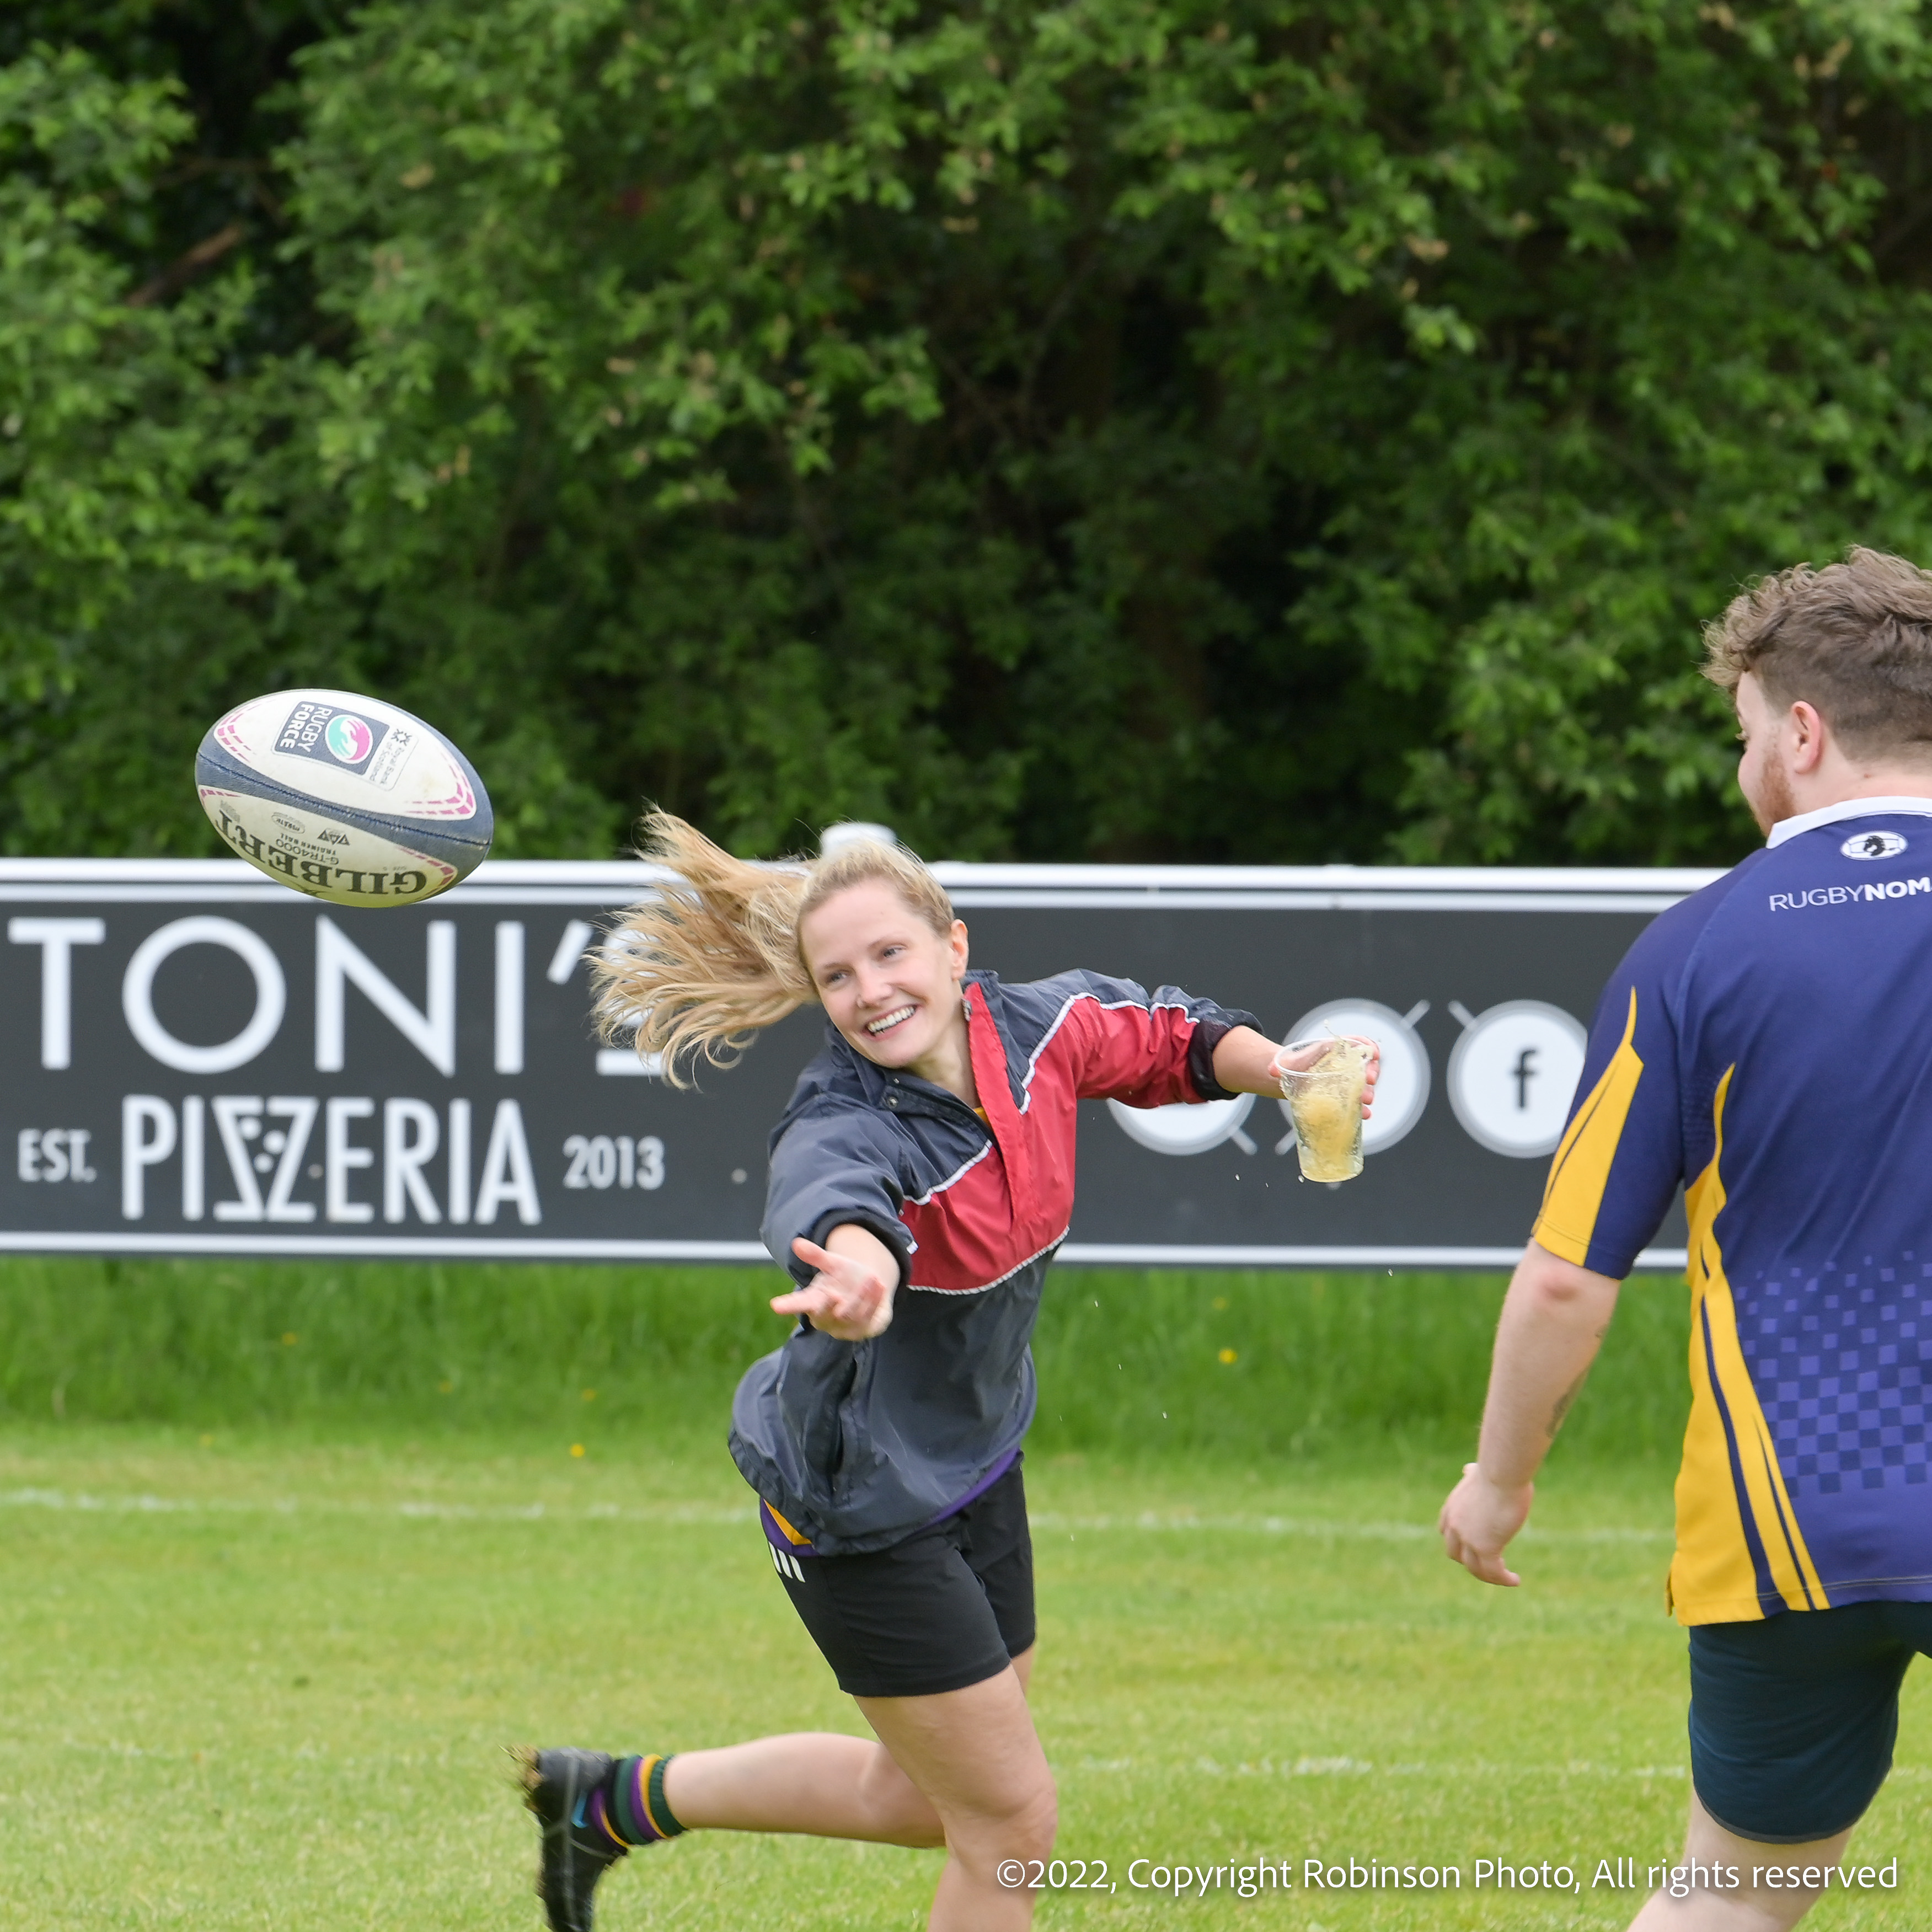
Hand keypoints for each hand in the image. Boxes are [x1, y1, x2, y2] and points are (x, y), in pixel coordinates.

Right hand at [772, 1237, 895, 1339]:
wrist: (870, 1290)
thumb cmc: (844, 1278)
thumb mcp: (831, 1264)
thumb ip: (816, 1256)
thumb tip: (796, 1243)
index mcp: (813, 1302)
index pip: (798, 1305)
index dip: (787, 1305)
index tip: (775, 1305)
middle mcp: (827, 1319)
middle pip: (823, 1317)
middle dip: (828, 1307)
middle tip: (833, 1295)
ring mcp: (845, 1328)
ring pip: (850, 1316)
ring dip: (860, 1297)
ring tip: (871, 1277)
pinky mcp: (865, 1330)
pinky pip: (869, 1318)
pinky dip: (874, 1301)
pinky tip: (880, 1285)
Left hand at [1271, 1034, 1381, 1115]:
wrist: (1294, 1078)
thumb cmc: (1295, 1066)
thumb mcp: (1287, 1063)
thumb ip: (1279, 1064)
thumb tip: (1271, 1070)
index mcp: (1334, 1049)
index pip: (1357, 1042)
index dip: (1367, 1046)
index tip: (1372, 1054)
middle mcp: (1345, 1064)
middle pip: (1366, 1063)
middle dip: (1371, 1071)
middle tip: (1369, 1080)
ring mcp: (1348, 1080)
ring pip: (1365, 1083)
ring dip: (1368, 1090)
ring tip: (1366, 1099)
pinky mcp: (1346, 1096)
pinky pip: (1358, 1101)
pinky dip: (1363, 1108)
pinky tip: (1364, 1114)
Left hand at [1438, 1462, 1532, 1586]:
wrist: (1502, 1473)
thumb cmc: (1496, 1469)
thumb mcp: (1478, 1472)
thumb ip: (1472, 1475)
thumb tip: (1469, 1469)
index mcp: (1452, 1508)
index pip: (1445, 1532)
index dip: (1458, 1543)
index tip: (1473, 1546)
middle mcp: (1455, 1525)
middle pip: (1455, 1554)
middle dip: (1470, 1561)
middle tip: (1489, 1564)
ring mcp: (1468, 1538)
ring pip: (1474, 1568)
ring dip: (1489, 1576)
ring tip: (1505, 1577)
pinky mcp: (1486, 1547)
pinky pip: (1493, 1572)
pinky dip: (1503, 1579)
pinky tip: (1514, 1580)